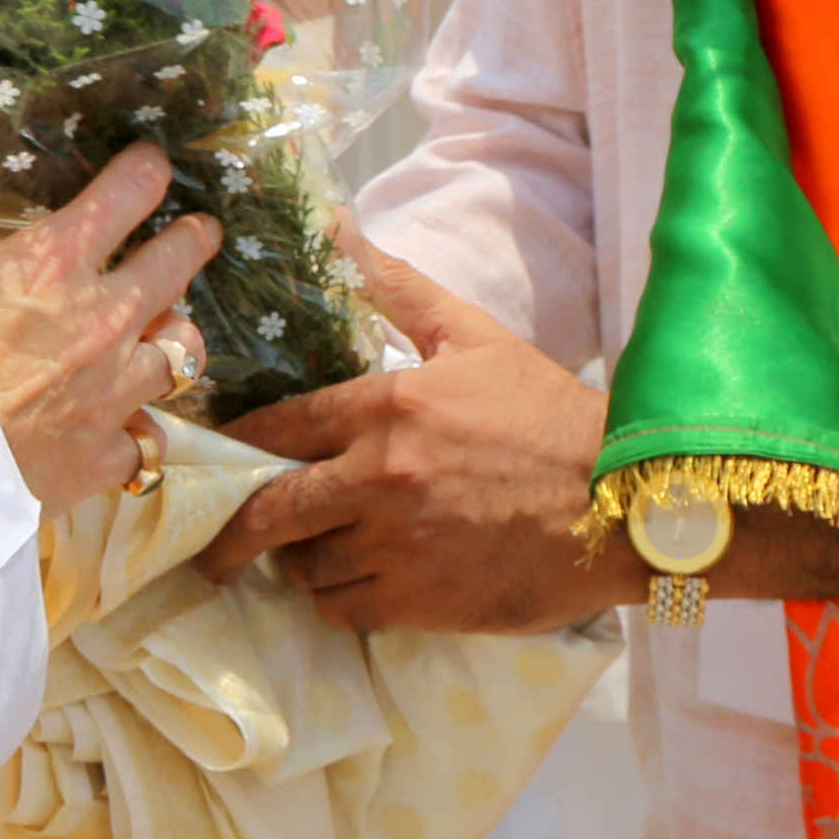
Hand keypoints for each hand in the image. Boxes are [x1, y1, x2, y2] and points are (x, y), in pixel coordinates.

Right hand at [0, 147, 216, 509]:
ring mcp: (111, 392)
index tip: (152, 166)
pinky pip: (144, 441)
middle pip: (176, 266)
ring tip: (170, 340)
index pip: (124, 195)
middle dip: (192, 241)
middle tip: (199, 232)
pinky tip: (124, 434)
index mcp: (48, 263)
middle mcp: (99, 319)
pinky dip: (136, 434)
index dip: (144, 173)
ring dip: (174, 343)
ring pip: (182, 355)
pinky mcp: (103, 457)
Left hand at [194, 230, 637, 631]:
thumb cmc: (548, 414)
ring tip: (312, 551)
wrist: (624, 502)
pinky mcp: (420, 604)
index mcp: (386, 408)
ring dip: (300, 562)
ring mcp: (397, 547)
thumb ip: (395, 287)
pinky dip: (337, 600)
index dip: (236, 446)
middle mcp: (379, 479)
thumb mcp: (473, 336)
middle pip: (269, 512)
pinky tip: (353, 583)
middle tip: (214, 542)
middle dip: (231, 529)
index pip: (276, 429)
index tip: (214, 457)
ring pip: (305, 567)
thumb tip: (335, 227)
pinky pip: (343, 610)